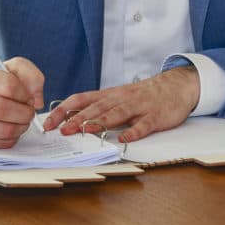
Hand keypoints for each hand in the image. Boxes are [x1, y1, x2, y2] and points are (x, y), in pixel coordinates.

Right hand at [0, 57, 44, 147]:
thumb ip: (31, 76)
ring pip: (3, 130)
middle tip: (29, 113)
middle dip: (25, 114)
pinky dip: (11, 138)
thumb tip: (38, 101)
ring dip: (20, 128)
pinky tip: (9, 129)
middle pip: (3, 109)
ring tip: (21, 121)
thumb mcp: (10, 70)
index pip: (9, 86)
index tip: (28, 98)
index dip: (25, 95)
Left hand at [43, 65, 200, 142]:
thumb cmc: (144, 95)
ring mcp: (139, 106)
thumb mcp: (118, 96)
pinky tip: (126, 138)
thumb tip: (68, 119)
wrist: (176, 85)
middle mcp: (121, 99)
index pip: (81, 100)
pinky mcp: (155, 115)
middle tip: (62, 130)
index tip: (48, 123)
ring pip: (117, 113)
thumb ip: (98, 107)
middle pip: (97, 108)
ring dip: (101, 122)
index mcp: (109, 95)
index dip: (63, 110)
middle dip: (78, 119)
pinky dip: (135, 131)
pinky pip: (144, 124)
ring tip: (87, 130)